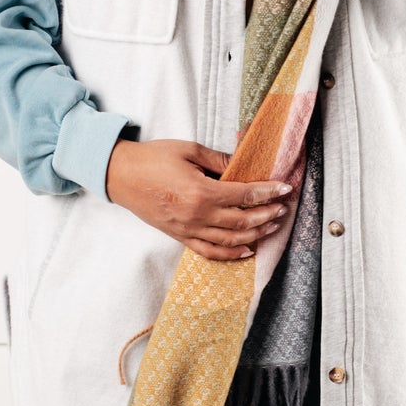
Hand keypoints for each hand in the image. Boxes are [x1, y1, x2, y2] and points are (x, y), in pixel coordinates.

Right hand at [106, 137, 291, 260]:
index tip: (285, 187)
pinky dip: (230, 254)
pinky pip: (209, 251)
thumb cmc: (152, 159)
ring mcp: (188, 230)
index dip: (268, 192)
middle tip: (283, 207)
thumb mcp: (189, 151)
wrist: (120, 175)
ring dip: (256, 234)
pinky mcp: (180, 236)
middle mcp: (197, 216)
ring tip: (272, 225)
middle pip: (243, 220)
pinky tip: (247, 250)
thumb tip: (244, 165)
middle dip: (267, 214)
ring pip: (231, 240)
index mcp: (200, 192)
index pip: (244, 195)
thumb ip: (219, 160)